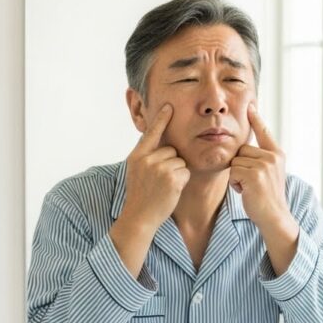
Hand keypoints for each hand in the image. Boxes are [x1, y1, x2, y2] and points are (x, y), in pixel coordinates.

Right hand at [112, 104, 188, 276]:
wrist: (139, 216)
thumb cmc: (141, 195)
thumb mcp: (137, 171)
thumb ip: (146, 156)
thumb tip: (156, 140)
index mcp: (137, 156)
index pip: (151, 133)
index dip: (161, 119)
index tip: (168, 105)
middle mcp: (147, 159)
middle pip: (171, 150)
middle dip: (171, 162)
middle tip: (160, 180)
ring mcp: (159, 168)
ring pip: (180, 161)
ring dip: (177, 172)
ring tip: (164, 185)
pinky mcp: (172, 178)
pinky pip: (185, 171)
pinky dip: (182, 180)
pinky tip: (171, 190)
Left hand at [230, 104, 298, 272]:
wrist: (274, 216)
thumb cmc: (268, 197)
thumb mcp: (270, 173)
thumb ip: (262, 159)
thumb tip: (245, 149)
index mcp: (277, 154)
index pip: (264, 132)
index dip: (256, 119)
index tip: (250, 105)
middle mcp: (273, 156)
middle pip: (242, 149)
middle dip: (241, 165)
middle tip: (251, 182)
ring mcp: (265, 165)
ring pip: (236, 161)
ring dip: (237, 176)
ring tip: (250, 188)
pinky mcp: (254, 174)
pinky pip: (234, 172)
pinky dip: (235, 183)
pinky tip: (247, 191)